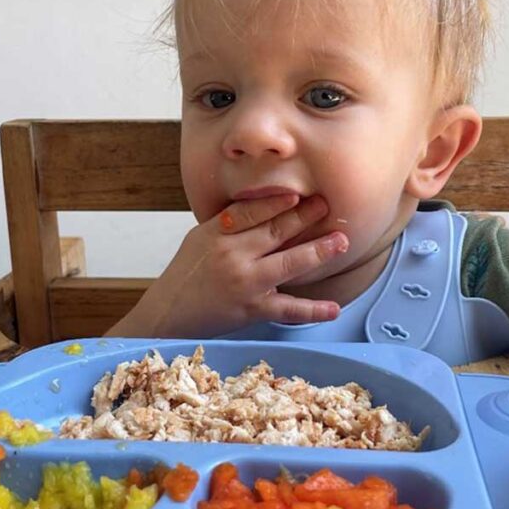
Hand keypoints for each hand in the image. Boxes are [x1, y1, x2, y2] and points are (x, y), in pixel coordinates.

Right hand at [110, 193, 348, 338]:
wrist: (167, 314)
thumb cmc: (185, 275)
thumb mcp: (199, 239)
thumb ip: (229, 224)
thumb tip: (265, 207)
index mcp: (216, 232)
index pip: (251, 210)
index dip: (277, 201)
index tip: (298, 193)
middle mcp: (232, 254)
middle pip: (276, 231)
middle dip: (306, 217)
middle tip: (328, 206)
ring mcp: (245, 282)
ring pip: (289, 263)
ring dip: (319, 251)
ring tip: (341, 242)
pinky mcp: (252, 310)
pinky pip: (287, 309)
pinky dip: (312, 310)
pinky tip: (334, 307)